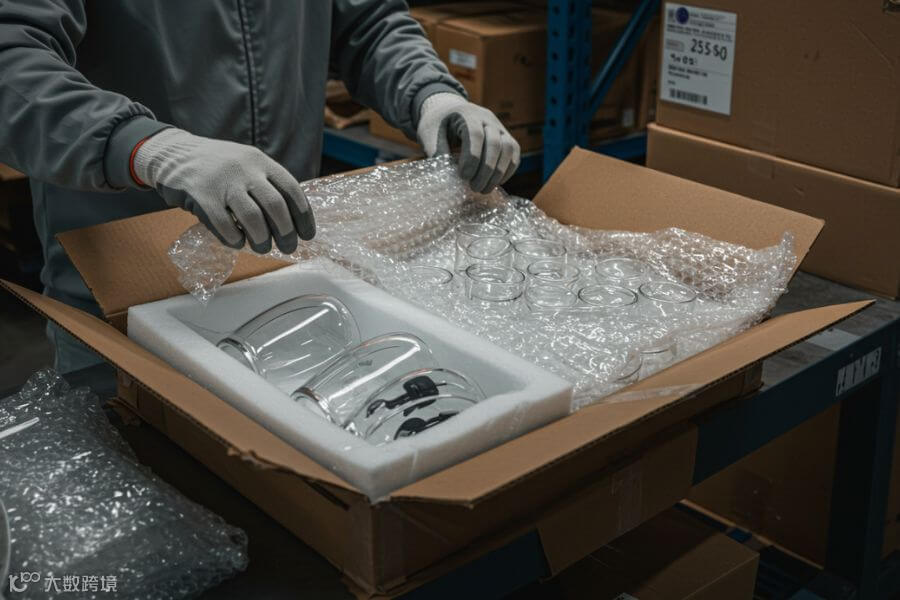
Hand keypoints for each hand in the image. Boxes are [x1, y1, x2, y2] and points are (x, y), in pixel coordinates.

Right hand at [132, 128, 314, 252]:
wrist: (172, 153)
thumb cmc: (215, 166)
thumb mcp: (246, 164)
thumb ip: (266, 184)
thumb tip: (290, 220)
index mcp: (261, 162)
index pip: (292, 190)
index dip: (303, 216)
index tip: (307, 235)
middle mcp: (245, 169)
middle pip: (276, 206)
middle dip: (286, 232)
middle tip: (288, 248)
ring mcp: (223, 182)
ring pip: (252, 218)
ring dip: (262, 239)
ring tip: (262, 247)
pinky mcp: (201, 195)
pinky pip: (223, 224)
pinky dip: (234, 239)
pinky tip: (237, 243)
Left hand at [416, 93, 519, 193]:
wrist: (449, 110)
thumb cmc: (437, 125)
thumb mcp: (429, 135)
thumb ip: (437, 153)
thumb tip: (447, 177)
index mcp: (466, 114)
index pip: (475, 135)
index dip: (472, 158)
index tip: (464, 177)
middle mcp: (486, 118)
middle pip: (494, 143)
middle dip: (486, 170)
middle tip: (474, 188)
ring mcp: (499, 127)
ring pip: (508, 148)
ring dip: (499, 172)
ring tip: (484, 189)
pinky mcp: (506, 136)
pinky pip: (514, 153)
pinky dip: (507, 170)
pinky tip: (495, 183)